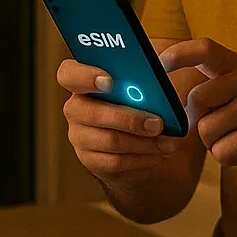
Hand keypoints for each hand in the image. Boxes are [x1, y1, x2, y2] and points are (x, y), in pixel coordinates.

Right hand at [56, 58, 178, 180]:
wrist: (134, 142)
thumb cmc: (139, 105)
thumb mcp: (143, 87)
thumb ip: (151, 77)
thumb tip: (165, 77)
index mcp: (83, 82)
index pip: (68, 74)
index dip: (85, 77)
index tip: (110, 82)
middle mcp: (75, 108)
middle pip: (93, 113)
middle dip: (130, 119)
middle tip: (158, 124)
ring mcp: (79, 136)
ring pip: (110, 140)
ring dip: (144, 143)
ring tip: (167, 143)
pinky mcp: (90, 160)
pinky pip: (115, 161)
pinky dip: (141, 159)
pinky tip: (157, 155)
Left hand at [157, 37, 236, 190]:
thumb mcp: (230, 101)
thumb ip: (203, 92)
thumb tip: (159, 95)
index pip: (205, 48)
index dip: (178, 54)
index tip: (158, 65)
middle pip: (196, 98)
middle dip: (198, 122)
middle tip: (219, 130)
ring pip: (207, 129)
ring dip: (215, 144)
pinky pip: (222, 150)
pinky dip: (228, 159)